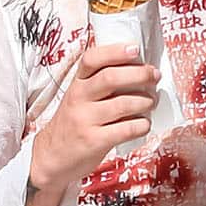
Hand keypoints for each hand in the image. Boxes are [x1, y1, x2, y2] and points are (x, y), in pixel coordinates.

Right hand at [28, 43, 158, 205]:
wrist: (51, 156)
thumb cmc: (73, 124)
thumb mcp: (79, 99)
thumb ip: (100, 86)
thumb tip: (138, 72)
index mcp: (76, 84)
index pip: (92, 59)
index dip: (115, 52)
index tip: (135, 49)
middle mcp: (79, 98)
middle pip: (110, 78)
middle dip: (139, 74)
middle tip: (154, 76)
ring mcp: (85, 119)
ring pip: (123, 104)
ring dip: (145, 102)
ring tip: (151, 102)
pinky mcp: (94, 141)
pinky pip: (126, 129)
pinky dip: (142, 125)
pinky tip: (144, 124)